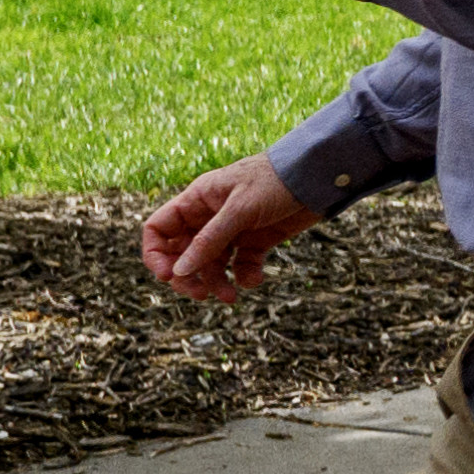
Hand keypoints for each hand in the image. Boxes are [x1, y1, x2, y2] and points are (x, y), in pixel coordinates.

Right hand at [142, 161, 315, 301]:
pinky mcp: (256, 241)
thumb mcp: (240, 209)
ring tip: (231, 297)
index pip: (159, 229)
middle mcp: (209, 217)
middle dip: (188, 277)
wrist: (318, 176)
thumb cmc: (275, 180)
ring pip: (211, 265)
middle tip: (200, 294)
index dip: (156, 254)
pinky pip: (240, 266)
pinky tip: (254, 280)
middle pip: (182, 254)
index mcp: (197, 201)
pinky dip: (244, 277)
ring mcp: (233, 230)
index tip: (167, 276)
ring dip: (217, 283)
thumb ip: (210, 240)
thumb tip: (178, 272)